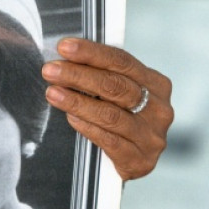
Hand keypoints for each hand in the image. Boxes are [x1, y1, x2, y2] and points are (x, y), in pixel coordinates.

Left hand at [42, 38, 172, 180]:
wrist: (134, 161)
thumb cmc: (121, 116)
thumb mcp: (120, 92)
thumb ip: (101, 73)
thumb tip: (64, 55)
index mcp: (155, 83)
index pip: (121, 61)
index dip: (91, 52)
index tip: (64, 47)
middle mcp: (158, 108)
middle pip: (115, 86)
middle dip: (78, 75)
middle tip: (50, 70)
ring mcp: (151, 136)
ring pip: (110, 114)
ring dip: (77, 102)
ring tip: (52, 93)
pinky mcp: (140, 160)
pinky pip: (109, 140)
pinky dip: (87, 126)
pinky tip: (70, 117)